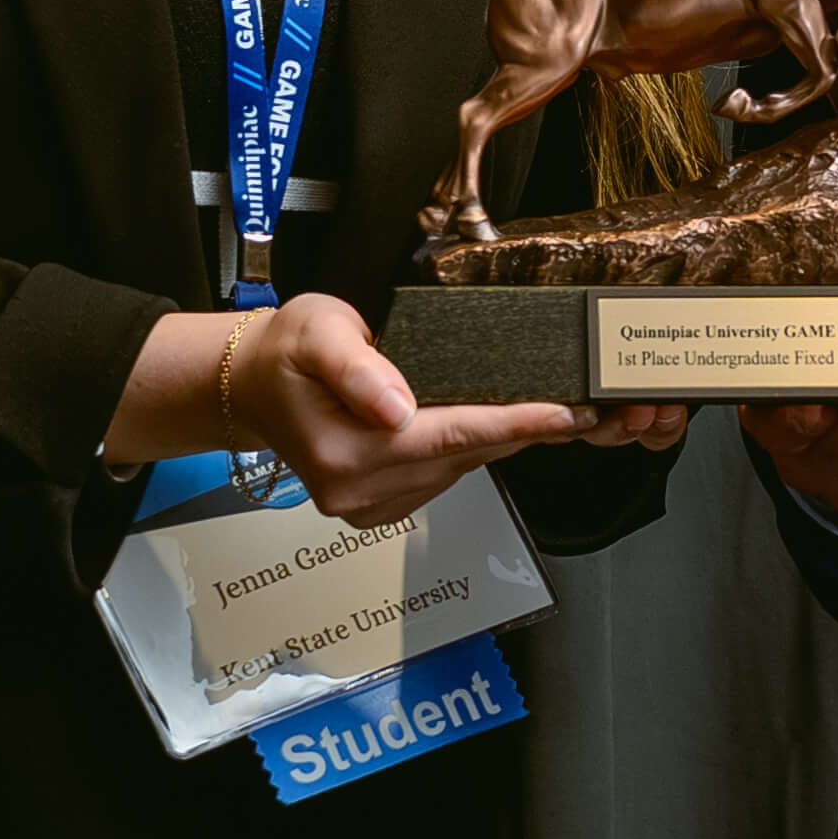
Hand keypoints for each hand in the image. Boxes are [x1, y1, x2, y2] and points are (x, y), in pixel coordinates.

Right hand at [114, 296, 600, 530]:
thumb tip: (397, 409)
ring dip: (503, 442)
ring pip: (459, 470)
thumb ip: (357, 367)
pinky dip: (472, 452)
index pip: (453, 438)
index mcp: (349, 453)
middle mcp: (361, 491)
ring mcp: (368, 506)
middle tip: (589, 405)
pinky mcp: (376, 506)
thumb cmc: (285, 351)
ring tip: (553, 410)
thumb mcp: (317, 332)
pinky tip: (494, 426)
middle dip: (526, 431)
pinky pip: (443, 477)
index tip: (571, 414)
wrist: (248, 384)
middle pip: (465, 457)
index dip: (516, 425)